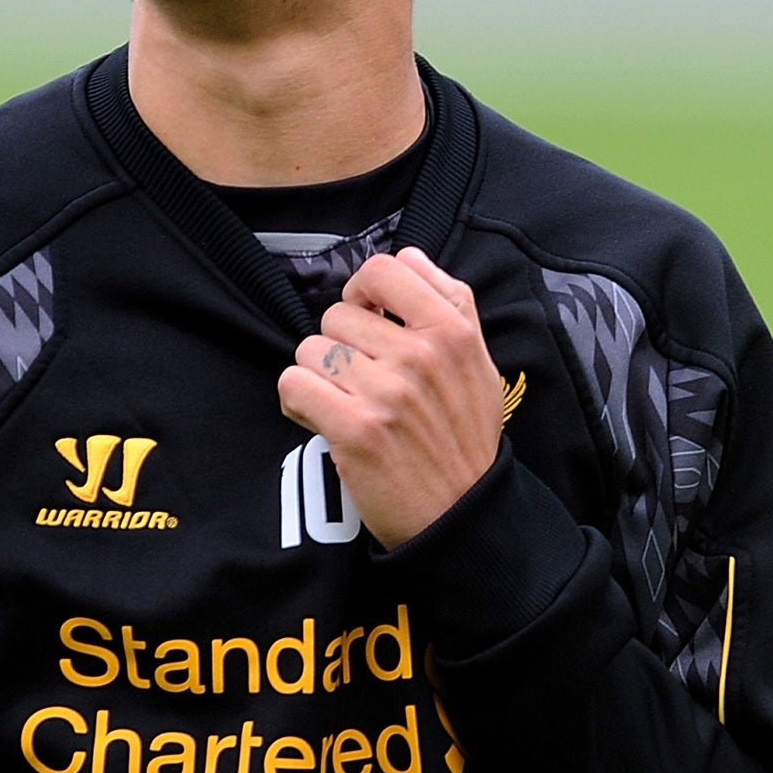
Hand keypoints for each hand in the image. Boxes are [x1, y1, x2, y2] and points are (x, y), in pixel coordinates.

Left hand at [276, 247, 504, 549]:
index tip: (367, 318)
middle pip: (336, 315)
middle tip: (363, 381)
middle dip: (341, 346)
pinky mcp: (353, 429)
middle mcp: (420, 356)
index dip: (362, 291)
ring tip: (347, 403)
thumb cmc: (464, 438)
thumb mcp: (480, 363)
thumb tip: (408, 256)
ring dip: (320, 377)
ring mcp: (386, 392)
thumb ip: (451, 302)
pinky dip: (299, 402)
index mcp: (452, 331)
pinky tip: (323, 418)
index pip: (382, 269)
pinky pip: (293, 384)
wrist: (461, 516)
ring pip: (311, 349)